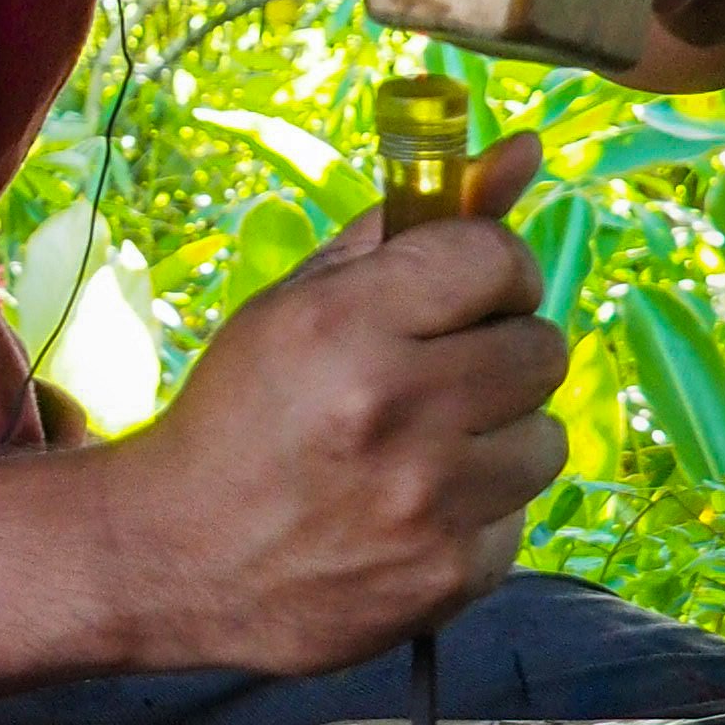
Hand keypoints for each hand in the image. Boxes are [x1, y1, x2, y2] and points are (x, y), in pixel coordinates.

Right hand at [94, 136, 565, 672]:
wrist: (177, 556)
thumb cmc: (243, 410)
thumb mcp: (304, 297)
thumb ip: (416, 220)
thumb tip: (528, 150)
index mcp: (346, 323)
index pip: (497, 259)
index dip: (493, 271)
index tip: (468, 292)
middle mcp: (395, 408)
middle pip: (541, 348)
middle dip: (500, 350)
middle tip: (443, 371)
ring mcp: (429, 502)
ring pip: (547, 437)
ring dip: (500, 435)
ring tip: (428, 446)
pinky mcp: (450, 574)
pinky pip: (519, 516)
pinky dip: (478, 510)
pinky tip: (413, 511)